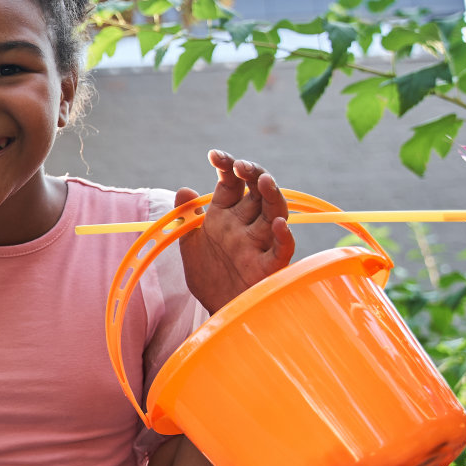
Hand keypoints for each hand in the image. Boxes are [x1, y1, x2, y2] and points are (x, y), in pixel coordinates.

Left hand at [176, 149, 293, 313]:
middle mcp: (245, 226)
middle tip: (242, 166)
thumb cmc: (209, 276)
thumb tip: (183, 190)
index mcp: (225, 216)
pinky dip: (283, 237)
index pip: (231, 184)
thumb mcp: (191, 245)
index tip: (214, 155)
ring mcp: (259, 244)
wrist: (218, 309)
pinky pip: (281, 250)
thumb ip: (187, 219)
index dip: (226, 167)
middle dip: (253, 175)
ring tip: (264, 181)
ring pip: (274, 214)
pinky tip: (278, 225)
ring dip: (271, 197)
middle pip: (257, 193)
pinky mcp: (269, 267)